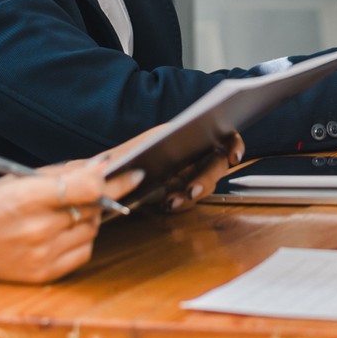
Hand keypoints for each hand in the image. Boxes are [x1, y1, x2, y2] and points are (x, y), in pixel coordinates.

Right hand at [0, 157, 138, 289]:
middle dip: (102, 195)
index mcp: (24, 198)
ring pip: (92, 229)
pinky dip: (82, 239)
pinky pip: (84, 252)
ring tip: (69, 210)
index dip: (112, 180)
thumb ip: (58, 174)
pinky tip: (65, 230)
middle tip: (104, 186)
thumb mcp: (12, 180)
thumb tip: (100, 166)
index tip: (131, 171)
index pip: (86, 188)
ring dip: (91, 217)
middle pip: (93, 208)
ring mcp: (41, 256)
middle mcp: (36, 230)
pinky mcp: (44, 275)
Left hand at [96, 124, 245, 212]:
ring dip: (192, 194)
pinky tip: (168, 204)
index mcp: (182, 134)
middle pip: (215, 164)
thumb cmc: (112, 164)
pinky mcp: (180, 190)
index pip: (220, 133)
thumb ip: (127, 157)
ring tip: (172, 202)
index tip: (233, 156)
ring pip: (204, 183)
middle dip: (207, 178)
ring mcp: (185, 172)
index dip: (233, 143)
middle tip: (191, 191)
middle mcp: (188, 152)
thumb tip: (130, 157)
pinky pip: (190, 196)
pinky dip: (183, 201)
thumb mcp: (120, 155)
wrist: (103, 185)